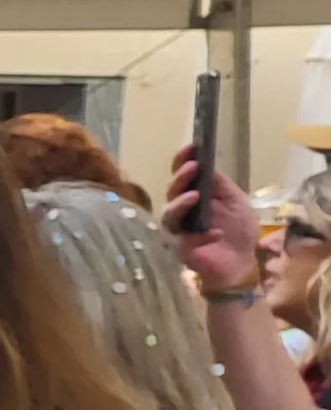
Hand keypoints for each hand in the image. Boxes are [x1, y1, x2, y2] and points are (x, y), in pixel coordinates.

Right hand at [168, 145, 263, 288]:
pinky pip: (173, 224)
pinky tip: (194, 201)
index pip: (186, 175)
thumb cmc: (239, 233)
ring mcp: (177, 225)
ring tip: (194, 184)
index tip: (191, 146)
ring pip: (169, 204)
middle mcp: (184, 208)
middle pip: (174, 187)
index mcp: (198, 196)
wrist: (240, 263)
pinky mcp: (175, 240)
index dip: (185, 160)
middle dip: (181, 173)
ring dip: (180, 191)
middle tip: (192, 163)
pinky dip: (182, 209)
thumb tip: (206, 163)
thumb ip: (220, 184)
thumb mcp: (235, 201)